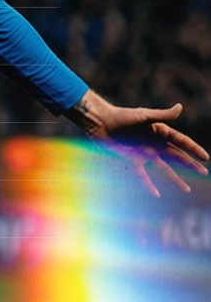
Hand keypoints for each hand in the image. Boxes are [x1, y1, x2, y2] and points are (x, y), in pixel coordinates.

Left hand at [63, 90, 208, 196]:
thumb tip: (180, 107)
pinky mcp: (132, 160)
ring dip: (175, 179)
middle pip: (176, 156)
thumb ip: (162, 115)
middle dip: (190, 164)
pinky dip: (149, 185)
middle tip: (203, 173)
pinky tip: (157, 195)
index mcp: (160, 131)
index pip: (181, 141)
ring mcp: (144, 153)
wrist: (101, 123)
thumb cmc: (122, 116)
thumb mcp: (144, 115)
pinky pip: (143, 175)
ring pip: (164, 168)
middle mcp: (154, 143)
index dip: (193, 149)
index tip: (205, 157)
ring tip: (187, 189)